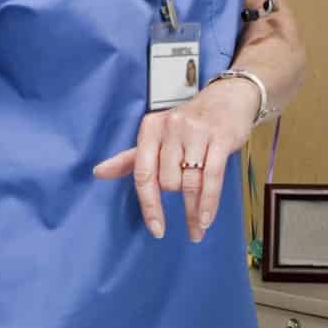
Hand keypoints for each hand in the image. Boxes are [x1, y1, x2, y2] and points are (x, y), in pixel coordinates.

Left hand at [90, 81, 263, 242]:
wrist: (230, 98)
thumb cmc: (191, 122)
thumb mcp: (158, 135)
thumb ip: (130, 158)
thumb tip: (98, 172)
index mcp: (151, 128)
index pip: (143, 173)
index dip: (149, 205)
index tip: (156, 229)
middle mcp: (171, 127)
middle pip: (168, 181)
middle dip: (177, 200)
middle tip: (188, 211)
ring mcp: (196, 132)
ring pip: (190, 182)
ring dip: (194, 211)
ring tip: (198, 227)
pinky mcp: (220, 138)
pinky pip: (212, 177)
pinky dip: (209, 202)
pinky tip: (207, 219)